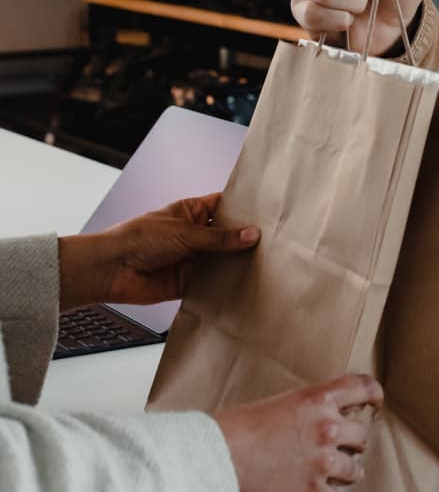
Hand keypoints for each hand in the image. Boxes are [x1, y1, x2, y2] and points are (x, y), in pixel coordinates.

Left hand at [58, 193, 259, 310]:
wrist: (112, 270)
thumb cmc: (140, 239)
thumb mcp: (186, 232)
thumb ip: (220, 238)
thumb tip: (252, 234)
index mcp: (192, 212)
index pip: (224, 206)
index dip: (243, 208)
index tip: (267, 211)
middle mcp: (194, 235)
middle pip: (227, 236)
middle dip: (244, 239)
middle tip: (273, 241)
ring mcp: (192, 258)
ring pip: (222, 260)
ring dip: (236, 263)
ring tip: (265, 263)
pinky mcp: (188, 282)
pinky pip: (212, 283)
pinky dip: (224, 284)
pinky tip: (242, 284)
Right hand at [215, 373, 384, 491]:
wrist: (215, 459)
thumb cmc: (234, 430)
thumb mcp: (274, 404)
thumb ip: (300, 410)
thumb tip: (304, 420)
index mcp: (317, 399)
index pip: (361, 387)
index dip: (373, 393)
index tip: (376, 400)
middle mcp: (327, 428)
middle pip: (362, 433)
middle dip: (354, 441)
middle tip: (346, 446)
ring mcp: (323, 461)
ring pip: (355, 468)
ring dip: (347, 472)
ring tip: (341, 474)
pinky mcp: (312, 491)